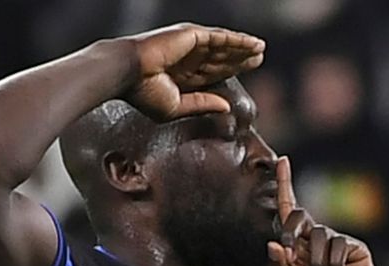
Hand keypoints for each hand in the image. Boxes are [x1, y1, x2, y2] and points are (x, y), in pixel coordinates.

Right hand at [123, 23, 264, 120]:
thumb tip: (226, 107)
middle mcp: (187, 58)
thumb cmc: (143, 93)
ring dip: (243, 48)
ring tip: (260, 50)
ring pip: (224, 47)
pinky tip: (254, 44)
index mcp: (181, 76)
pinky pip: (222, 38)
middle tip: (258, 60)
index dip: (229, 72)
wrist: (127, 74)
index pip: (211, 73)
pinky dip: (239, 40)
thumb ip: (201, 105)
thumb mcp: (176, 108)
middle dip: (239, 59)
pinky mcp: (193, 36)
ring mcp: (190, 45)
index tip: (245, 74)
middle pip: (220, 59)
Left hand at [266, 157, 383, 265]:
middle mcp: (313, 241)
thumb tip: (272, 244)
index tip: (281, 161)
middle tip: (291, 253)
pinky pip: (336, 244)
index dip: (284, 186)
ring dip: (315, 263)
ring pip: (317, 235)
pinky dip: (333, 264)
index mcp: (295, 249)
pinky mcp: (354, 247)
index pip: (287, 213)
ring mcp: (335, 243)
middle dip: (290, 230)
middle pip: (298, 217)